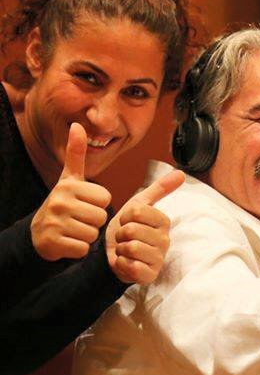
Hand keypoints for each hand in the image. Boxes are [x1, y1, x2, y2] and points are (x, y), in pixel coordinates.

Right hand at [31, 123, 111, 260]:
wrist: (38, 233)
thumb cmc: (64, 203)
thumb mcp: (70, 178)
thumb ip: (76, 153)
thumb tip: (77, 124)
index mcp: (69, 185)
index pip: (105, 198)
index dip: (99, 203)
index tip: (84, 203)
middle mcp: (59, 202)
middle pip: (101, 216)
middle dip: (94, 221)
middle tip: (79, 218)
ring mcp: (54, 223)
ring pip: (93, 233)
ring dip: (87, 235)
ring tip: (73, 229)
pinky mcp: (52, 243)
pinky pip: (83, 249)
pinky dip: (79, 249)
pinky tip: (68, 242)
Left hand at [106, 170, 184, 283]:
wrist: (113, 254)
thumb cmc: (127, 228)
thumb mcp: (139, 204)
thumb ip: (159, 188)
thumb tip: (182, 173)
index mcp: (163, 221)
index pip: (136, 211)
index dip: (124, 216)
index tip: (127, 222)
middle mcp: (165, 240)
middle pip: (131, 229)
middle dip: (120, 234)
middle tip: (125, 238)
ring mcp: (159, 259)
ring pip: (131, 247)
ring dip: (121, 249)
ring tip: (125, 249)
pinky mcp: (150, 275)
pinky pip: (130, 266)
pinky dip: (121, 263)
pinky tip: (126, 262)